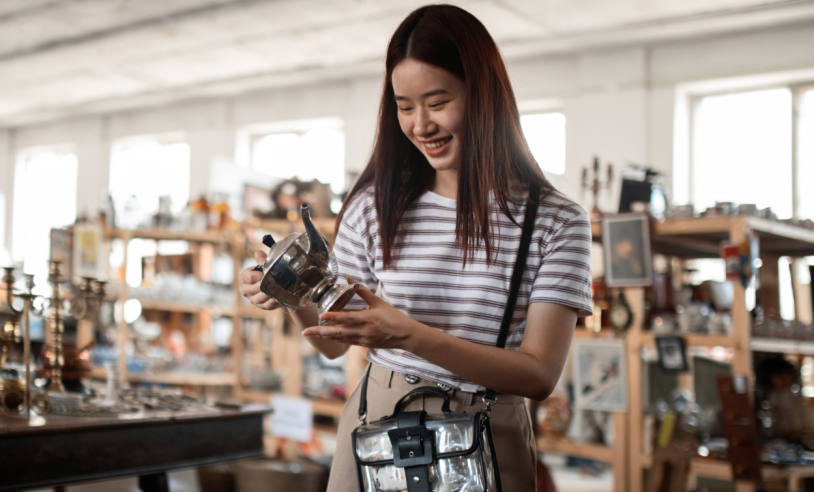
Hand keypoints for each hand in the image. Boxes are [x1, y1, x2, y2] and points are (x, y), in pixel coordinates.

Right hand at [238, 250, 281, 309]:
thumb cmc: (264, 272)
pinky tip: (280, 298)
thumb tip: (258, 253)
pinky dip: (274, 302)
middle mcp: (245, 290)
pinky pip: (267, 305)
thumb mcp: (262, 264)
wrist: (270, 284)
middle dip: (266, 284)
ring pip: (261, 298)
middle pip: (256, 288)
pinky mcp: (261, 306)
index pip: (250, 277)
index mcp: (243, 278)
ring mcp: (253, 299)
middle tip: (277, 281)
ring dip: (270, 294)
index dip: (260, 275)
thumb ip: (261, 260)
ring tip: (279, 289)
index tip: (268, 273)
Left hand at [303, 278, 421, 349]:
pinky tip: (326, 337)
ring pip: (340, 339)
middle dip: (321, 332)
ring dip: (324, 337)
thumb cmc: (393, 317)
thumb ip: (362, 291)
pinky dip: (335, 339)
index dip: (334, 317)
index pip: (348, 318)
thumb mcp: (379, 302)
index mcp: (368, 318)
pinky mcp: (363, 344)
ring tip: (311, 334)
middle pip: (339, 332)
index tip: (321, 316)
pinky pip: (346, 342)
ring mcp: (363, 339)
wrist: (405, 335)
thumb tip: (350, 279)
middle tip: (306, 331)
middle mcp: (364, 331)